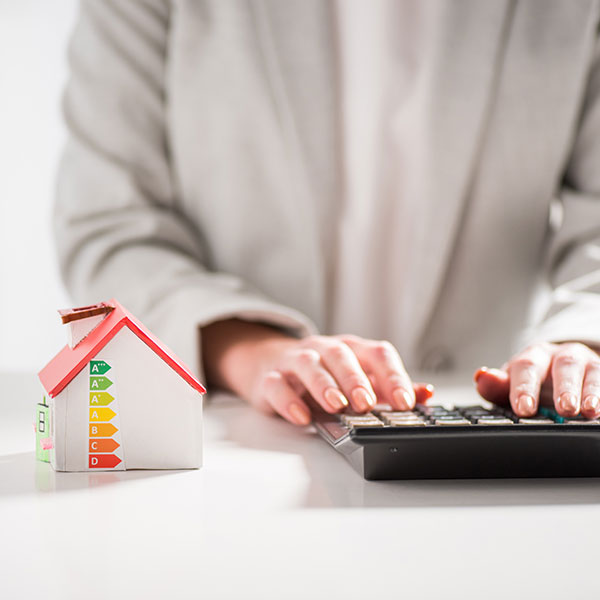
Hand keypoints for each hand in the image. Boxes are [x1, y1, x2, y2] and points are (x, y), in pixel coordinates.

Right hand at [202, 319, 433, 424]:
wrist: (271, 365)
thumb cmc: (323, 375)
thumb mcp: (359, 379)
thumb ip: (390, 388)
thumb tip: (425, 393)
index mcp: (351, 349)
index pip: (376, 354)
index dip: (392, 376)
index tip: (405, 402)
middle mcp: (323, 350)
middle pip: (340, 355)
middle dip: (355, 378)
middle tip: (366, 402)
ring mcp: (295, 362)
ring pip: (308, 364)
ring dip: (323, 383)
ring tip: (336, 405)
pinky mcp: (270, 378)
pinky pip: (277, 384)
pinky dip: (288, 400)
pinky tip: (301, 416)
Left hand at [474, 342, 599, 418]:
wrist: (565, 371)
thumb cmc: (536, 381)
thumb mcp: (514, 383)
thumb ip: (497, 386)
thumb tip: (481, 377)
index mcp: (534, 356)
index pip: (526, 368)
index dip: (524, 389)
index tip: (524, 409)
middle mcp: (562, 356)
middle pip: (564, 366)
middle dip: (564, 387)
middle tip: (564, 409)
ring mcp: (587, 365)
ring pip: (592, 373)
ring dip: (592, 391)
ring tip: (590, 410)